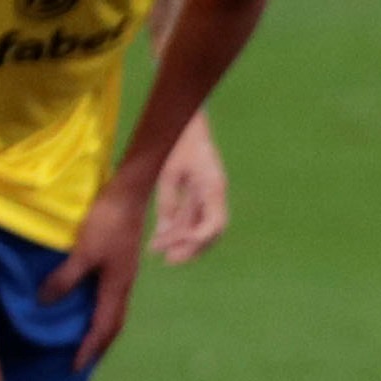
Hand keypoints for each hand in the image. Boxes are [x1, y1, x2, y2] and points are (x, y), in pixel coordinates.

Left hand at [39, 172, 151, 368]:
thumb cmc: (107, 223)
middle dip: (100, 345)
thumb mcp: (83, 252)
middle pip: (114, 325)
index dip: (88, 348)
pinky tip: (92, 305)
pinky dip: (102, 311)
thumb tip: (44, 303)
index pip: (102, 328)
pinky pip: (112, 298)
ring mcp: (124, 275)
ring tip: (88, 338)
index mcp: (116, 288)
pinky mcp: (121, 265)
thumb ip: (65, 278)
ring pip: (115, 312)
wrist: (128, 196)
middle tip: (84, 359)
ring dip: (103, 329)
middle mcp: (123, 287)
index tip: (74, 367)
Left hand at [149, 109, 228, 261]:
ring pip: (203, 226)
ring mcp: (211, 192)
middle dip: (191, 248)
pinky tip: (165, 236)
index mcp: (214, 188)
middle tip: (168, 260)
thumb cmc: (177, 141)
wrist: (187, 120)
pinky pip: (195, 215)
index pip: (214, 225)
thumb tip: (165, 232)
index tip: (173, 247)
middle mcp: (217, 193)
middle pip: (211, 231)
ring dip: (185, 241)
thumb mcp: (168, 172)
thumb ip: (168, 203)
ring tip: (163, 252)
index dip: (196, 240)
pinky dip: (182, 228)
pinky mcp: (203, 190)